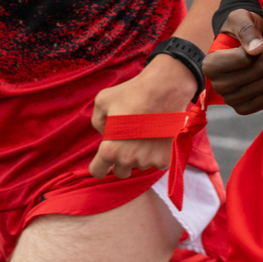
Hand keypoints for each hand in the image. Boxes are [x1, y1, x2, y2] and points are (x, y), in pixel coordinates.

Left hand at [89, 53, 197, 179]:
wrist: (164, 89)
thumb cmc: (132, 93)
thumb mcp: (103, 101)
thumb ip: (98, 122)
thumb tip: (105, 133)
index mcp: (110, 149)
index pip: (97, 172)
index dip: (100, 166)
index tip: (105, 160)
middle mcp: (128, 160)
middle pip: (121, 172)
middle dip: (122, 160)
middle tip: (129, 142)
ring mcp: (148, 160)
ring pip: (140, 165)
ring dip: (141, 155)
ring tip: (147, 132)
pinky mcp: (165, 158)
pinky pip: (157, 162)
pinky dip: (157, 153)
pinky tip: (158, 135)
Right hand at [202, 9, 262, 113]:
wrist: (248, 44)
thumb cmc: (242, 30)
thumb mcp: (241, 18)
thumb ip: (246, 29)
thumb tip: (255, 49)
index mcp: (210, 64)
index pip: (244, 59)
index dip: (260, 49)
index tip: (262, 43)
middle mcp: (216, 85)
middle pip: (255, 73)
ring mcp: (229, 99)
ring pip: (262, 87)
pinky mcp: (242, 108)